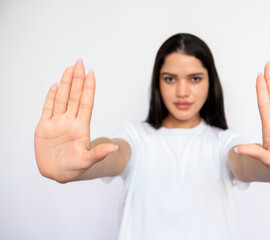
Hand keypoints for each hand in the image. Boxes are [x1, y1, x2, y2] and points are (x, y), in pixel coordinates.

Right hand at [34, 59, 116, 182]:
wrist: (58, 174)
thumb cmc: (75, 168)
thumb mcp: (87, 161)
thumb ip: (98, 154)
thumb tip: (114, 148)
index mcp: (81, 127)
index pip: (86, 103)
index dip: (88, 89)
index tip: (91, 74)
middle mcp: (70, 121)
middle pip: (74, 97)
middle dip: (77, 80)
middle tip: (79, 63)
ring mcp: (57, 123)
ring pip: (62, 99)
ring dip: (65, 84)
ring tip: (69, 69)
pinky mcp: (45, 127)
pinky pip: (48, 109)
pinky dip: (50, 97)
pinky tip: (55, 86)